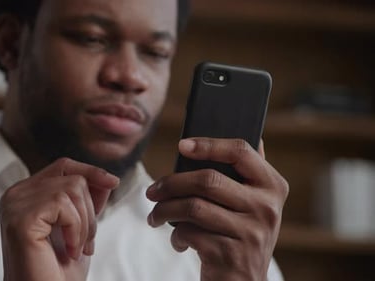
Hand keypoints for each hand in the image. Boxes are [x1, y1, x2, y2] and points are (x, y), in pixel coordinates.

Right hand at [0, 158, 118, 280]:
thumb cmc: (58, 271)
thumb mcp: (80, 228)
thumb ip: (88, 201)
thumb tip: (106, 178)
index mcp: (26, 194)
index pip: (62, 167)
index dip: (90, 171)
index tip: (113, 182)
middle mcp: (15, 195)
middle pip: (72, 177)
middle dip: (90, 211)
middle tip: (86, 243)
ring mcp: (15, 205)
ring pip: (72, 188)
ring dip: (84, 223)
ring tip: (77, 248)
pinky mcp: (20, 218)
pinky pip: (63, 204)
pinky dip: (75, 229)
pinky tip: (70, 251)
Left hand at [146, 138, 288, 280]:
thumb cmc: (240, 235)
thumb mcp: (251, 204)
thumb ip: (242, 174)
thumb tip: (215, 138)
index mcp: (273, 186)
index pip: (241, 151)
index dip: (209, 144)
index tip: (182, 145)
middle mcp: (267, 208)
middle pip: (208, 180)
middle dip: (171, 183)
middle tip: (152, 191)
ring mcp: (251, 233)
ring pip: (193, 207)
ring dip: (164, 210)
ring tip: (155, 216)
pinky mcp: (231, 255)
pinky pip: (190, 233)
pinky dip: (175, 236)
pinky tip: (178, 240)